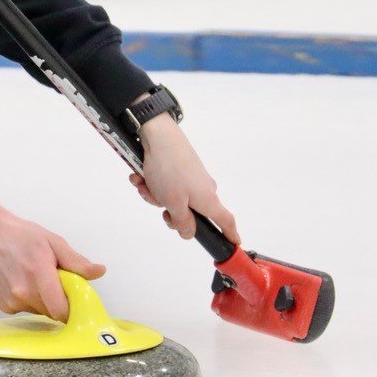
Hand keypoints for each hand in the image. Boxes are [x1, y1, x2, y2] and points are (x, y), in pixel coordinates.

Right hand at [0, 185, 104, 322]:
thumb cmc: (19, 234)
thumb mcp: (51, 241)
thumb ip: (76, 261)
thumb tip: (99, 271)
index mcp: (39, 274)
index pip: (62, 311)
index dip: (71, 307)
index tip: (73, 297)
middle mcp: (23, 292)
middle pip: (53, 312)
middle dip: (57, 299)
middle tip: (51, 278)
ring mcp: (11, 301)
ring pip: (39, 311)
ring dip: (42, 299)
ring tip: (32, 275)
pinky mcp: (3, 306)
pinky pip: (24, 309)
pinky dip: (27, 299)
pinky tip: (19, 280)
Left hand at [127, 112, 239, 243]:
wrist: (158, 134)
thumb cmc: (169, 168)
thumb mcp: (174, 203)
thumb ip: (182, 222)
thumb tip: (189, 233)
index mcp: (208, 200)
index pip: (225, 221)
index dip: (230, 234)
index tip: (235, 243)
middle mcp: (204, 188)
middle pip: (189, 213)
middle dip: (168, 211)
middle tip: (157, 203)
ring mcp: (191, 177)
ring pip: (172, 197)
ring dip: (154, 193)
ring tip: (144, 183)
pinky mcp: (179, 168)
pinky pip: (165, 183)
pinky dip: (151, 181)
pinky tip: (140, 175)